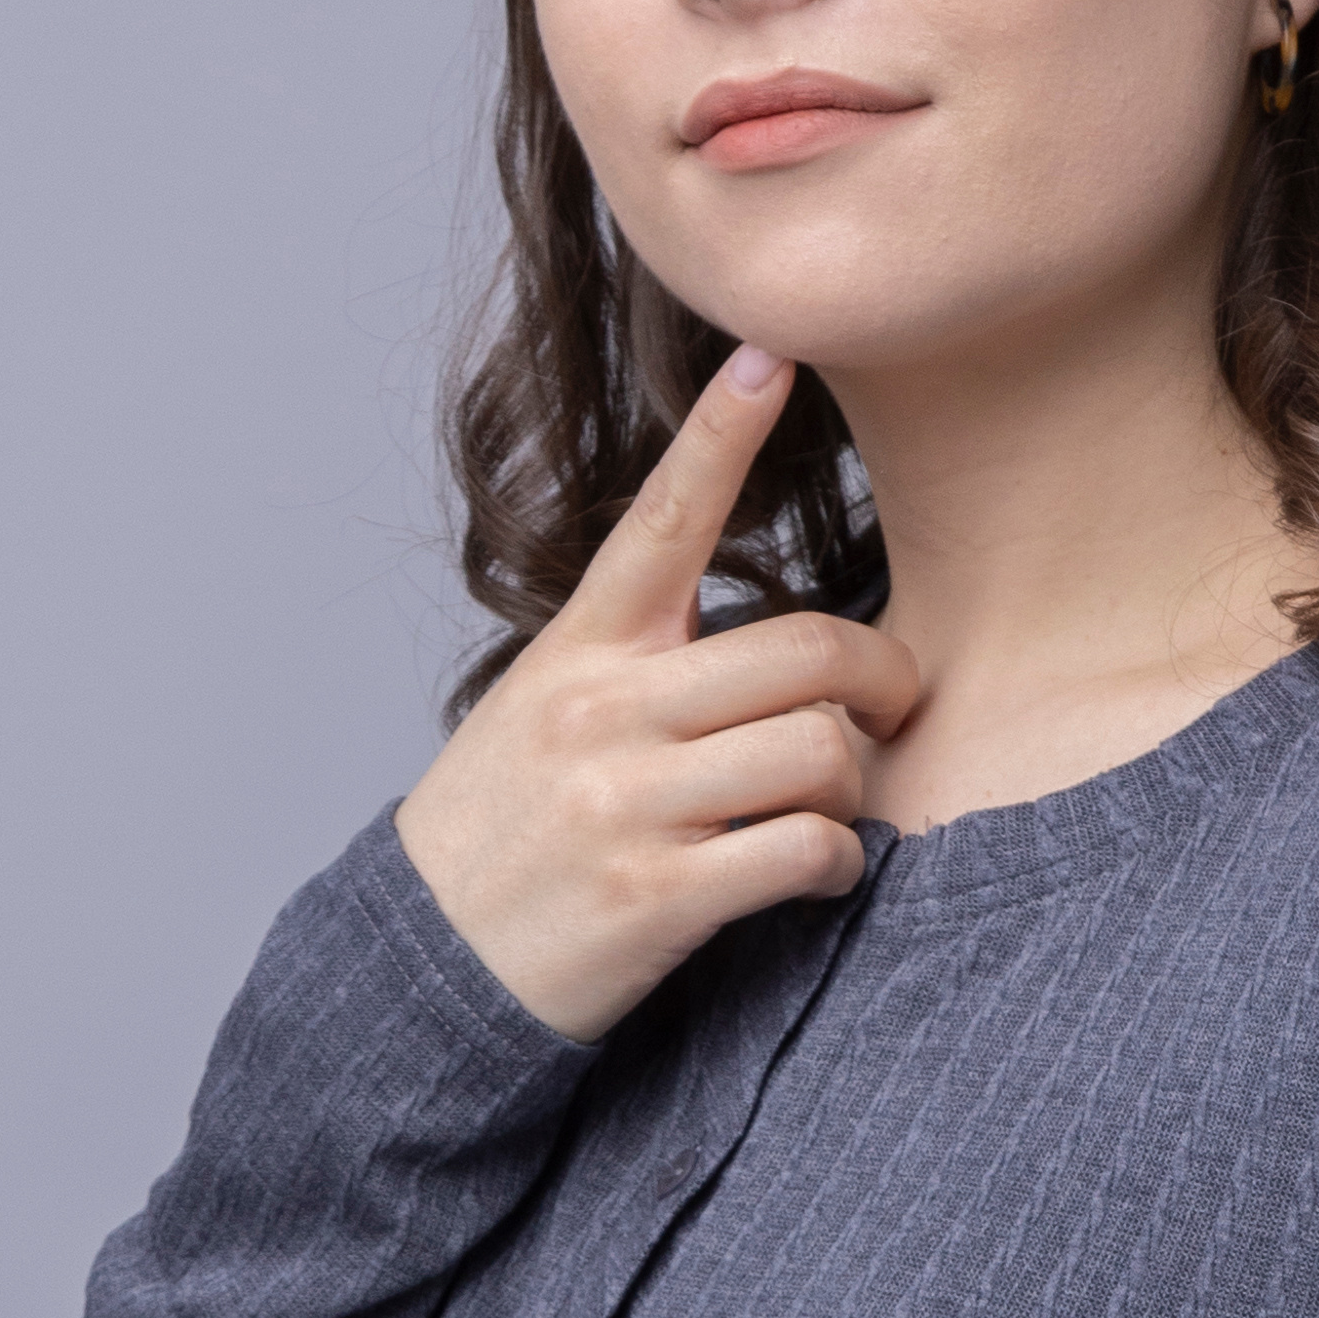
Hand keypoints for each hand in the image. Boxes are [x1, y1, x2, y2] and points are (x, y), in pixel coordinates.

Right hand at [396, 345, 921, 1044]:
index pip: (662, 520)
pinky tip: (817, 871)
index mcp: (581, 651)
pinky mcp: (654, 895)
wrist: (426, 961)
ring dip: (856, 781)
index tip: (771, 356)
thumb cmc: (510, 826)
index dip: (721, 433)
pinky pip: (803, 848)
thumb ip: (643, 657)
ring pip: (820, 750)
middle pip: (806, 650)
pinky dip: (836, 862)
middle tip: (892, 705)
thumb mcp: (545, 707)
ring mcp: (626, 805)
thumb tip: (782, 637)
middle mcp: (603, 713)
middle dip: (882, 677)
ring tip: (832, 805)